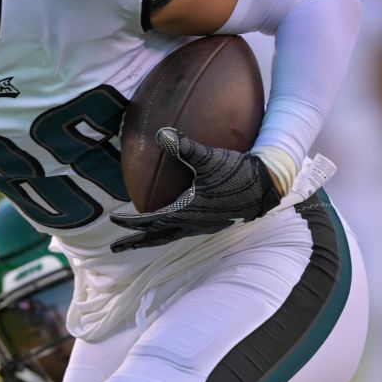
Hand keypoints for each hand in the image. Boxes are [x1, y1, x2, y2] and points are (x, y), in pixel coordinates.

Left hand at [109, 128, 281, 251]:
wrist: (267, 186)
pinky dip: (169, 230)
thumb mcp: (211, 158)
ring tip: (139, 238)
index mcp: (188, 212)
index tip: (114, 221)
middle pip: (157, 237)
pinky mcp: (212, 223)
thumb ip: (185, 146)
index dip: (131, 222)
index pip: (151, 221)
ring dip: (152, 238)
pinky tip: (170, 223)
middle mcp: (193, 224)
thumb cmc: (238, 173)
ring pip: (171, 236)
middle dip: (135, 241)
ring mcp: (203, 226)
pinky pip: (183, 231)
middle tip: (115, 248)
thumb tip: (161, 133)